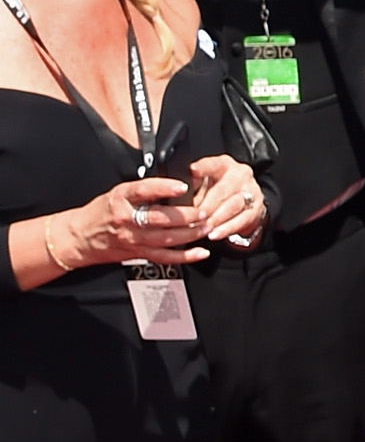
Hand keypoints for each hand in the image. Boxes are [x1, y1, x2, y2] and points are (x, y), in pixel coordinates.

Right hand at [67, 174, 214, 269]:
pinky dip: (185, 256)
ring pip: (165, 239)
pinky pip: (164, 257)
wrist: (80, 237)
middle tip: (203, 211)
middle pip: (159, 219)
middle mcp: (127, 219)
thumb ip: (143, 191)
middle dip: (185, 216)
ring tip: (206, 227)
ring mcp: (133, 239)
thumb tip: (173, 185)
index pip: (143, 191)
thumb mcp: (118, 193)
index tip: (182, 186)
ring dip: (190, 234)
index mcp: (121, 199)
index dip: (164, 188)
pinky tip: (200, 252)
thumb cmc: (102, 212)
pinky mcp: (138, 254)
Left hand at [186, 152, 263, 249]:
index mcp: (224, 164)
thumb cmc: (217, 191)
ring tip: (201, 228)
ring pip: (232, 205)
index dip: (202, 168)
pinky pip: (241, 220)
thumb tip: (176, 196)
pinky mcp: (256, 208)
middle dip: (205, 206)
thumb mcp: (205, 183)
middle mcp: (240, 175)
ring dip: (215, 219)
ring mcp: (251, 191)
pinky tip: (214, 234)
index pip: (212, 164)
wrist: (245, 202)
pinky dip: (226, 229)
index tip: (192, 170)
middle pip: (222, 190)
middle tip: (191, 217)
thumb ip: (193, 186)